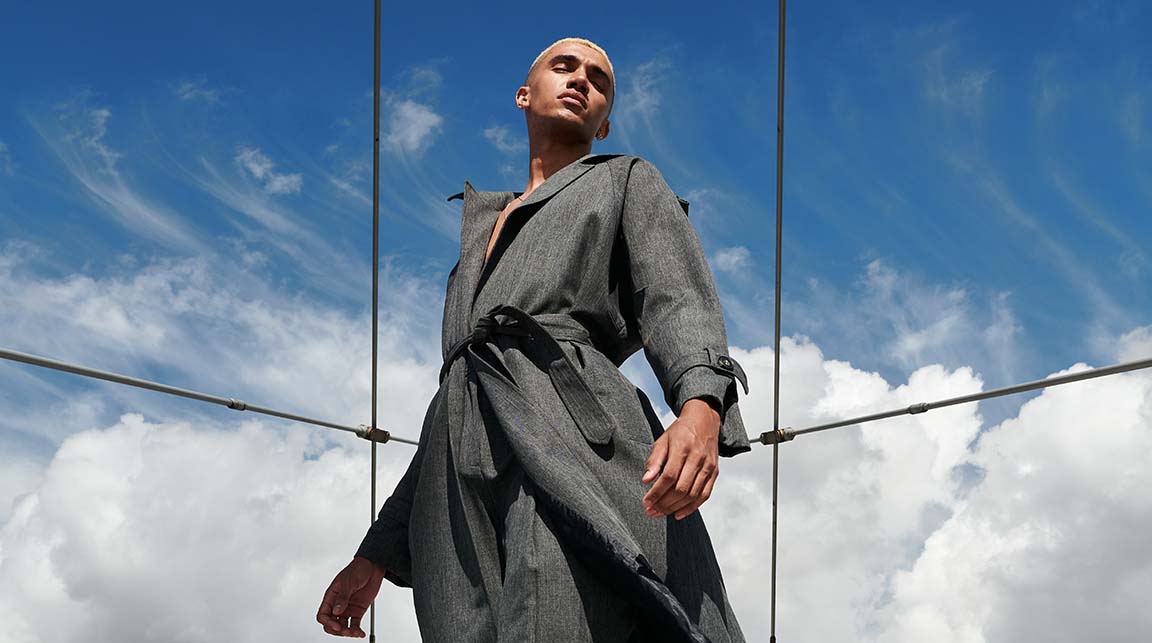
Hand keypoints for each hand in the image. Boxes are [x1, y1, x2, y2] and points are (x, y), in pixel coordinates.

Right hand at [316, 556, 386, 637]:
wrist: (373, 567)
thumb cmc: (358, 570)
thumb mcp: (350, 582)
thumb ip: (343, 597)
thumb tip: (336, 610)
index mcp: (331, 597)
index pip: (323, 615)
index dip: (327, 622)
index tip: (337, 626)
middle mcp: (337, 605)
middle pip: (331, 624)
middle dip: (337, 630)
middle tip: (346, 631)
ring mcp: (347, 609)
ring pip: (342, 627)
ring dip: (347, 632)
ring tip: (356, 633)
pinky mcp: (357, 611)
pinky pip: (354, 624)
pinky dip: (356, 631)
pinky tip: (361, 633)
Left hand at [641, 398, 720, 519]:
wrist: (704, 421)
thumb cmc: (681, 431)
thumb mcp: (663, 440)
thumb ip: (654, 460)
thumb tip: (646, 480)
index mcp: (682, 448)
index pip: (668, 477)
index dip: (656, 492)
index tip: (646, 502)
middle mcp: (697, 458)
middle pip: (681, 489)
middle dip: (664, 503)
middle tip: (651, 511)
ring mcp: (708, 467)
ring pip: (692, 495)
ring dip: (675, 508)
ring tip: (661, 513)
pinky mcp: (714, 473)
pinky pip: (704, 495)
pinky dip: (692, 508)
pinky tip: (678, 514)